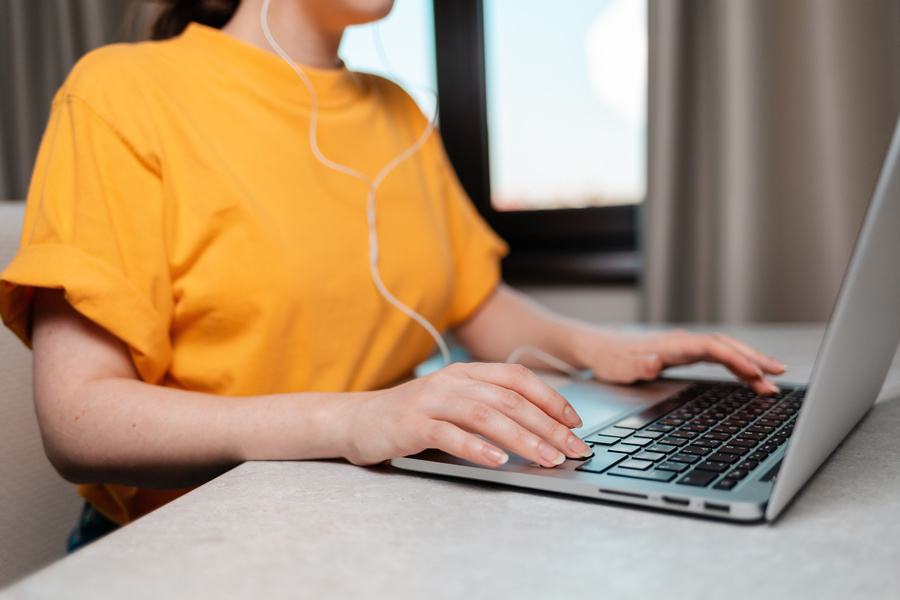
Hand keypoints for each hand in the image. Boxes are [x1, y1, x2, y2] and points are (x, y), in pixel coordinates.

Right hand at [338, 362, 593, 467]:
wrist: (355, 421)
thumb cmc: (411, 418)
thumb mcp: (454, 405)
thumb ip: (489, 411)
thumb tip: (541, 433)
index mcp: (466, 372)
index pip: (518, 378)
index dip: (551, 398)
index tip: (575, 423)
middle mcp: (452, 381)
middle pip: (509, 400)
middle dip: (547, 426)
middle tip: (573, 449)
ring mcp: (430, 401)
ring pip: (485, 415)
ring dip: (522, 438)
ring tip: (546, 458)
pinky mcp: (411, 424)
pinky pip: (448, 434)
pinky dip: (476, 447)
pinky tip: (497, 460)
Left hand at [574, 329, 786, 394]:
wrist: (598, 349)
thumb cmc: (608, 359)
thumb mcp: (617, 367)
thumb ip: (636, 366)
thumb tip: (655, 361)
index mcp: (671, 344)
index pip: (712, 348)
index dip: (736, 359)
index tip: (756, 372)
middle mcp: (682, 342)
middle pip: (726, 346)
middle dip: (754, 359)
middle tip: (780, 374)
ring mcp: (686, 347)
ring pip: (726, 351)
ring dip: (750, 363)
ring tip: (774, 381)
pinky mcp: (685, 354)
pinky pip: (719, 358)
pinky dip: (737, 366)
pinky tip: (751, 378)